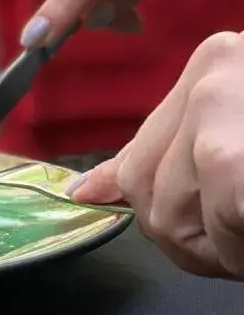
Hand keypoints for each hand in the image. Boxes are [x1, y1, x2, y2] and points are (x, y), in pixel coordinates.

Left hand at [70, 32, 243, 278]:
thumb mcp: (237, 125)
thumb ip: (168, 153)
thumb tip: (86, 191)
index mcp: (211, 64)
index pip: (140, 159)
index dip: (154, 209)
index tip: (188, 235)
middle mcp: (209, 81)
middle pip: (149, 194)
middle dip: (196, 240)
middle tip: (240, 245)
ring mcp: (223, 108)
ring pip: (173, 218)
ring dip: (226, 250)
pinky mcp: (234, 159)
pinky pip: (218, 224)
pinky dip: (240, 250)